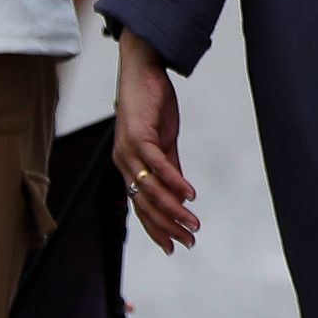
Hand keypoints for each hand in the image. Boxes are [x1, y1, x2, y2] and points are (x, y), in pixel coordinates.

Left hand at [113, 38, 200, 252]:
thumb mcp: (165, 142)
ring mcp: (128, 151)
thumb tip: (182, 195)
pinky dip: (175, 181)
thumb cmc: (151, 104)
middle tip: (189, 241)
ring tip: (193, 224)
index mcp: (129, 167)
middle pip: (145, 205)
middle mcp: (124, 164)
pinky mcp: (139, 136)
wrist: (142, 70)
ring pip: (150, 190)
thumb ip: (171, 168)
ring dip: (174, 210)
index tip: (173, 247)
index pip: (141, 207)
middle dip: (168, 227)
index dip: (156, 229)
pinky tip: (190, 195)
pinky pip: (158, 165)